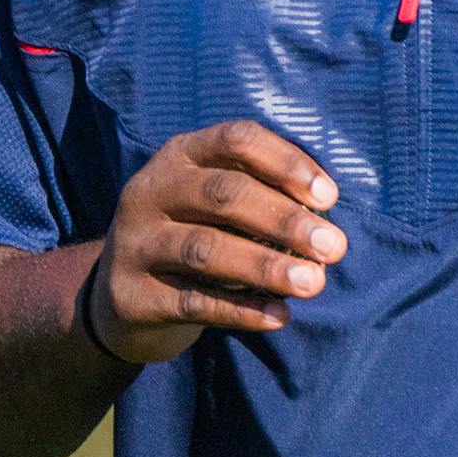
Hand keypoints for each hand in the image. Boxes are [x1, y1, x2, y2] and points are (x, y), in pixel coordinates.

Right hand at [86, 119, 346, 362]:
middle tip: (334, 247)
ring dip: (267, 266)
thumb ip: (262, 196)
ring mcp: (135, 243)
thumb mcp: (216, 203)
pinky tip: (280, 316)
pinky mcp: (132, 295)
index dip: (286, 163)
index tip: (329, 197)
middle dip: (285, 219)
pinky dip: (241, 309)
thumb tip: (324, 214)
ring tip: (314, 283)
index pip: (236, 140)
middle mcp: (151, 190)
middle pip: (224, 194)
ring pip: (206, 250)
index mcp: (180, 154)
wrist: (123, 297)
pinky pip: (193, 302)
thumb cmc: (195, 234)